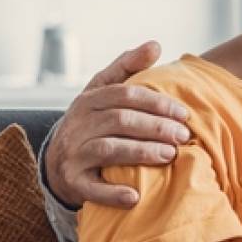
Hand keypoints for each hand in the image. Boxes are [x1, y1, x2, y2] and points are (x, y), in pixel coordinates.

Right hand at [46, 40, 192, 207]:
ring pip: (108, 149)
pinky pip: (91, 189)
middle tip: (183, 135)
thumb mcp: (103, 91)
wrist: (58, 161)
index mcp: (89, 100)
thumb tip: (156, 45)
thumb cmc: (92, 121)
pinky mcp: (72, 182)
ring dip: (142, 153)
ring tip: (170, 155)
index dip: (156, 102)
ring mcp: (73, 154)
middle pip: (120, 121)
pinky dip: (113, 193)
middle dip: (155, 127)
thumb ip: (128, 67)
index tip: (183, 113)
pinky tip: (136, 196)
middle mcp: (78, 124)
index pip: (125, 95)